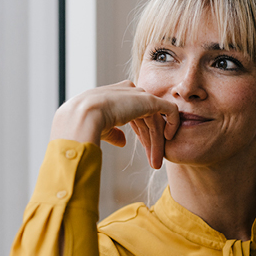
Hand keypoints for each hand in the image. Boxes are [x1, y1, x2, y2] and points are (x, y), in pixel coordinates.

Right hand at [50, 80, 179, 168]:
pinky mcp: (150, 100)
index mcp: (116, 95)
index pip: (136, 114)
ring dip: (157, 142)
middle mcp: (129, 92)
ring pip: (156, 120)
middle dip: (151, 141)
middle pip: (147, 118)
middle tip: (154, 162)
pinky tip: (168, 139)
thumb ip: (114, 132)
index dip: (141, 133)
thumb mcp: (101, 128)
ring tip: (156, 163)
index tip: (143, 150)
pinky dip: (173, 124)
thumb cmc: (84, 124)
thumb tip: (123, 141)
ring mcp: (139, 95)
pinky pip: (169, 110)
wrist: (82, 117)